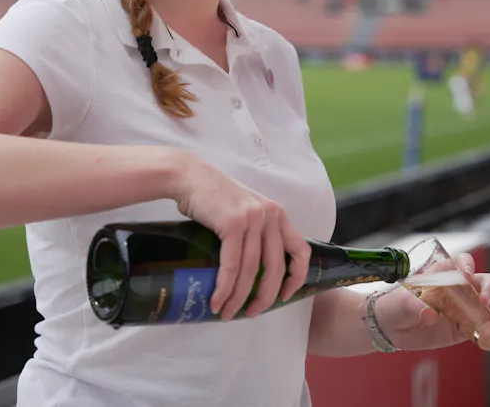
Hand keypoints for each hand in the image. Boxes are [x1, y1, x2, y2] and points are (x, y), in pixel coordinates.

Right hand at [169, 151, 310, 320]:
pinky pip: (232, 265)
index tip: (284, 296)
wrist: (189, 176)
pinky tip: (217, 300)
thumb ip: (256, 232)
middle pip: (275, 267)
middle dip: (264, 297)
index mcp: (277, 214)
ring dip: (239, 297)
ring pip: (251, 270)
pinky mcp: (233, 224)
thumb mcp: (245, 210)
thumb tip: (253, 270)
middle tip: (251, 313)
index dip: (296, 277)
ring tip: (227, 313)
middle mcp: (270, 215)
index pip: (300, 251)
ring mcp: (253, 218)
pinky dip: (225, 287)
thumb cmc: (213, 197)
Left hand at [371, 253, 489, 351]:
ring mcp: (464, 309)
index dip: (467, 266)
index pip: (461, 262)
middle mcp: (458, 289)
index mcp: (442, 275)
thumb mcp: (401, 303)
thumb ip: (415, 306)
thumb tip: (431, 315)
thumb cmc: (394, 306)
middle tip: (484, 301)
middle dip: (489, 289)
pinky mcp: (465, 328)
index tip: (467, 275)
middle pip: (484, 281)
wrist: (390, 328)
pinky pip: (486, 329)